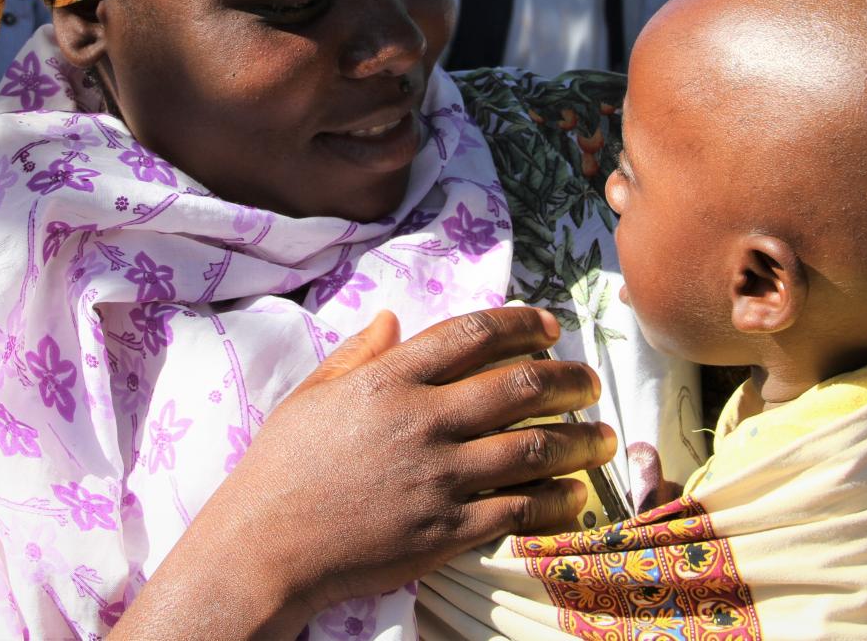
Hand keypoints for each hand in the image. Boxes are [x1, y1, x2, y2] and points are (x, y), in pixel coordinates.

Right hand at [110, 305, 616, 639]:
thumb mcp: (311, 395)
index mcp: (389, 380)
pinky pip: (517, 510)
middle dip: (569, 380)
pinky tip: (574, 494)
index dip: (522, 324)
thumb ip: (358, 354)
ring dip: (579, 441)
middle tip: (590, 383)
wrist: (264, 548)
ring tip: (603, 437)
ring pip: (532, 448)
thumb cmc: (280, 468)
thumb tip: (392, 318)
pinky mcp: (445, 530)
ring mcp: (438, 478)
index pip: (473, 335)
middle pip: (519, 386)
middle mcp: (422, 421)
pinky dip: (555, 500)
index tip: (551, 326)